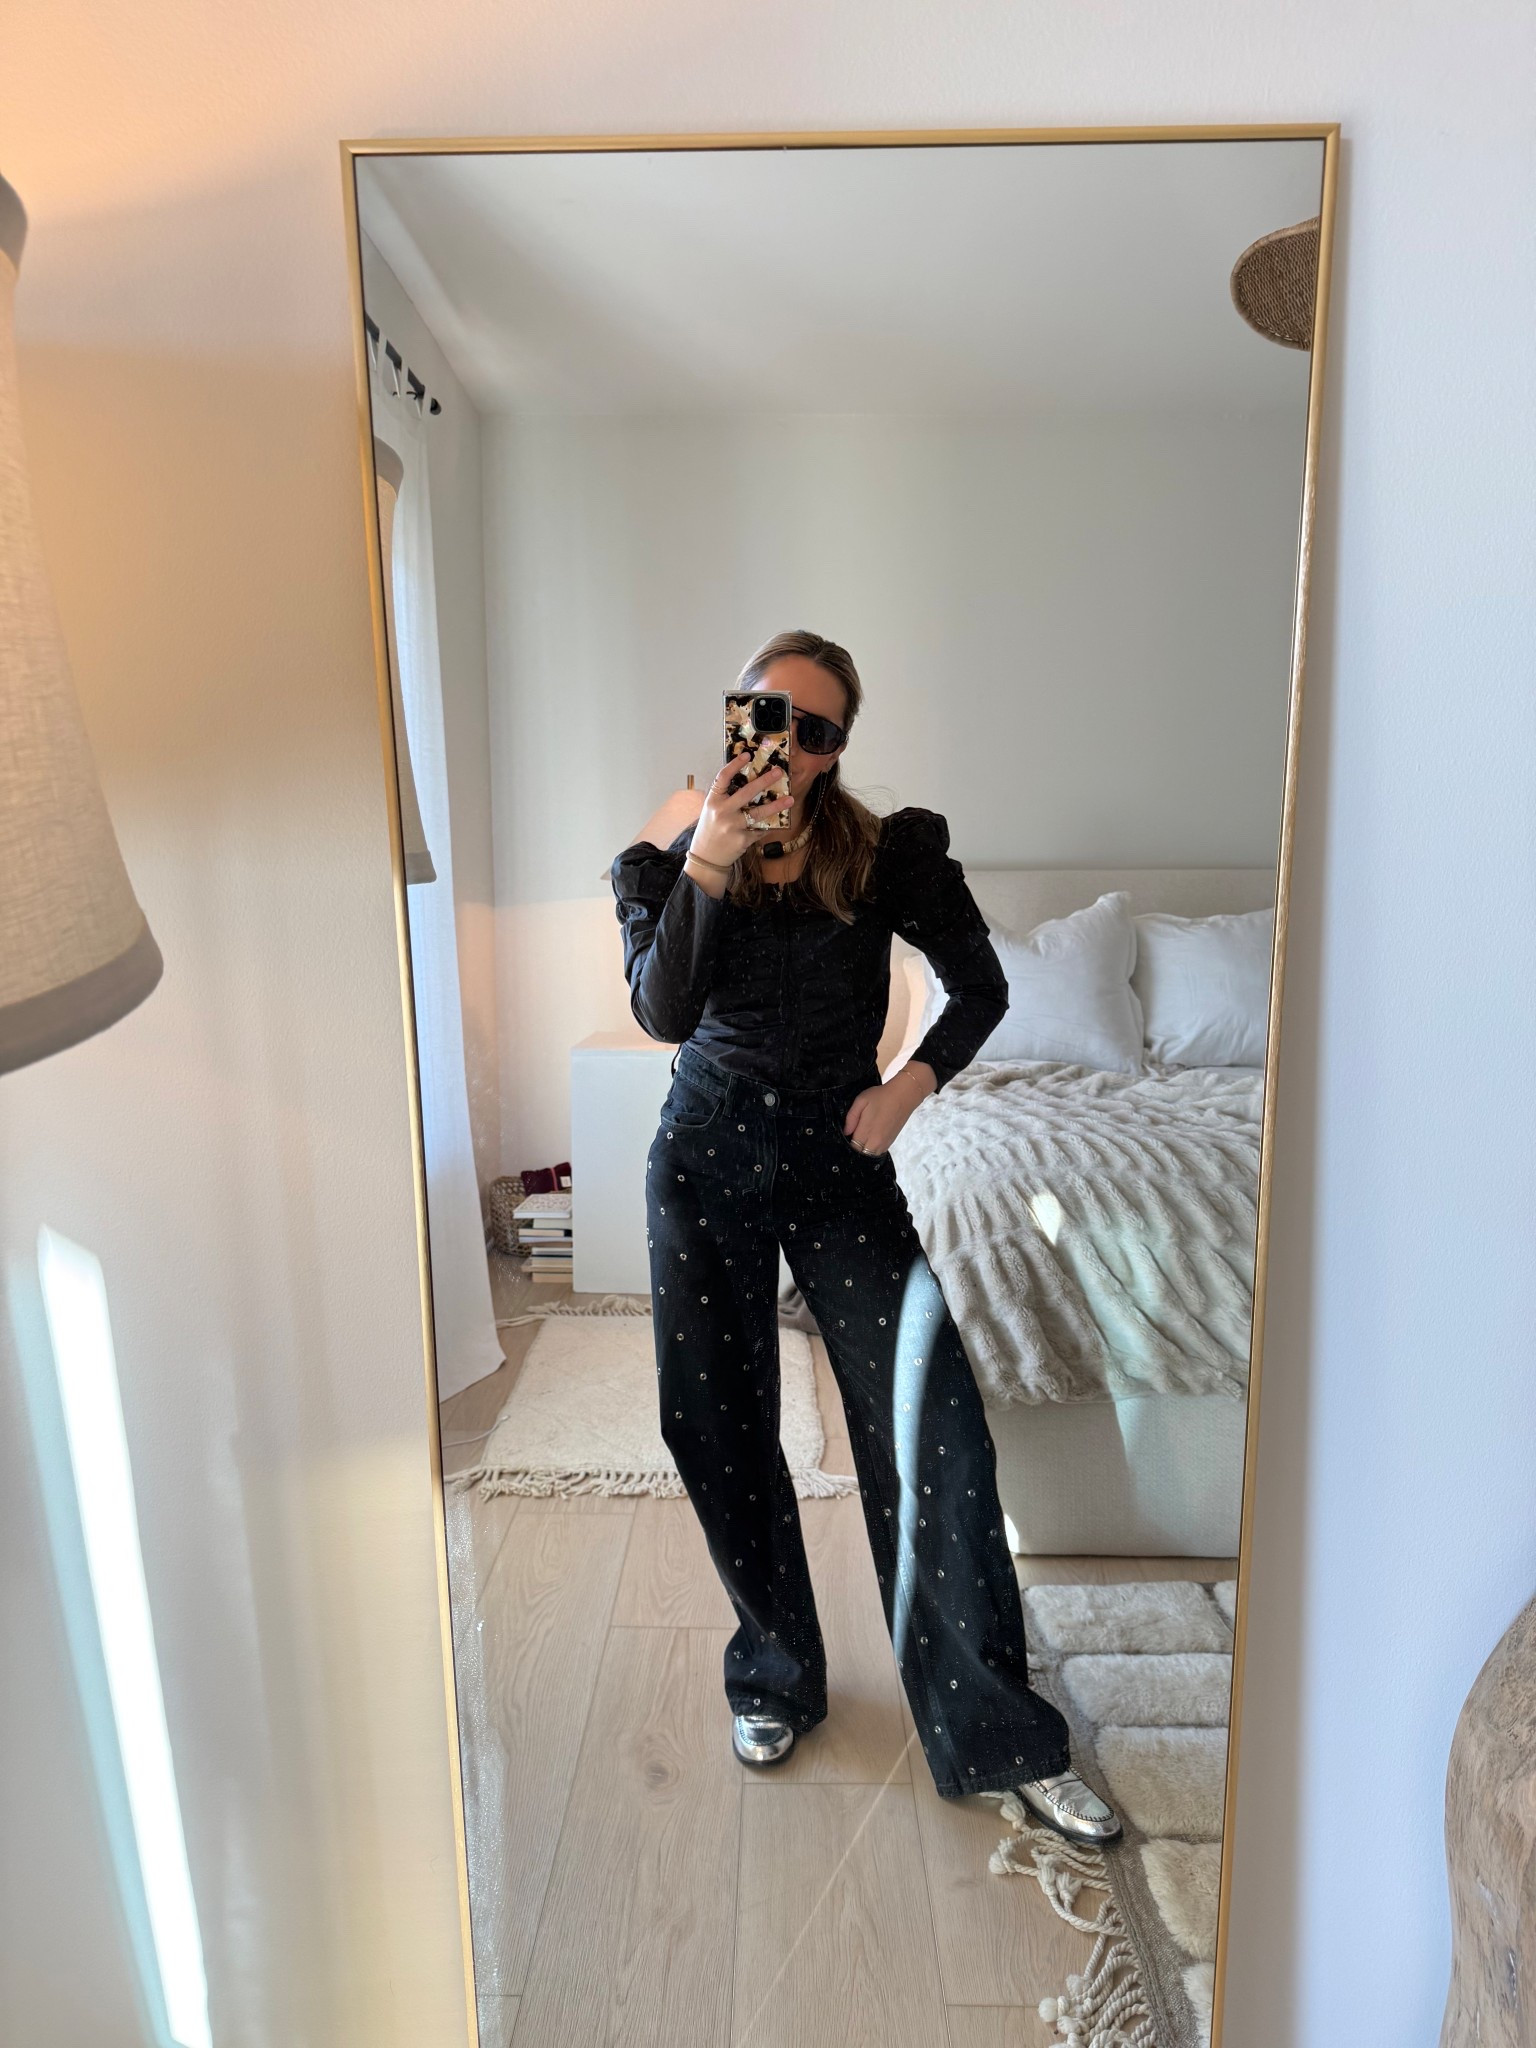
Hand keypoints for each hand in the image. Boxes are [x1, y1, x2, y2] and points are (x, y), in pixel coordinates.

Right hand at [686, 754, 791, 871]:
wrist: (706, 857)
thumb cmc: (710, 829)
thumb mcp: (712, 810)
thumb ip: (725, 797)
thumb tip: (747, 780)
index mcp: (713, 801)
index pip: (723, 778)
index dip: (735, 765)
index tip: (748, 755)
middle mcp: (722, 812)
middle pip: (746, 792)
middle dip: (764, 780)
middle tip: (779, 772)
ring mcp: (733, 826)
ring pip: (759, 813)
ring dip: (776, 806)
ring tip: (790, 799)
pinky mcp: (742, 840)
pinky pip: (760, 830)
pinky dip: (767, 826)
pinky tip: (774, 822)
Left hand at [842, 1062, 936, 1154]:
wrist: (903, 1096)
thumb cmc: (881, 1096)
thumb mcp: (861, 1100)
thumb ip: (851, 1118)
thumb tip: (846, 1132)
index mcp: (866, 1132)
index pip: (853, 1148)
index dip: (848, 1144)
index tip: (848, 1136)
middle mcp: (875, 1141)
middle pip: (861, 1155)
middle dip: (856, 1148)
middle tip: (855, 1136)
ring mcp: (884, 1143)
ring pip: (871, 1155)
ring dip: (865, 1150)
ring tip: (863, 1137)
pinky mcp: (891, 1142)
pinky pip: (879, 1152)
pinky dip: (873, 1149)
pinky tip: (872, 1138)